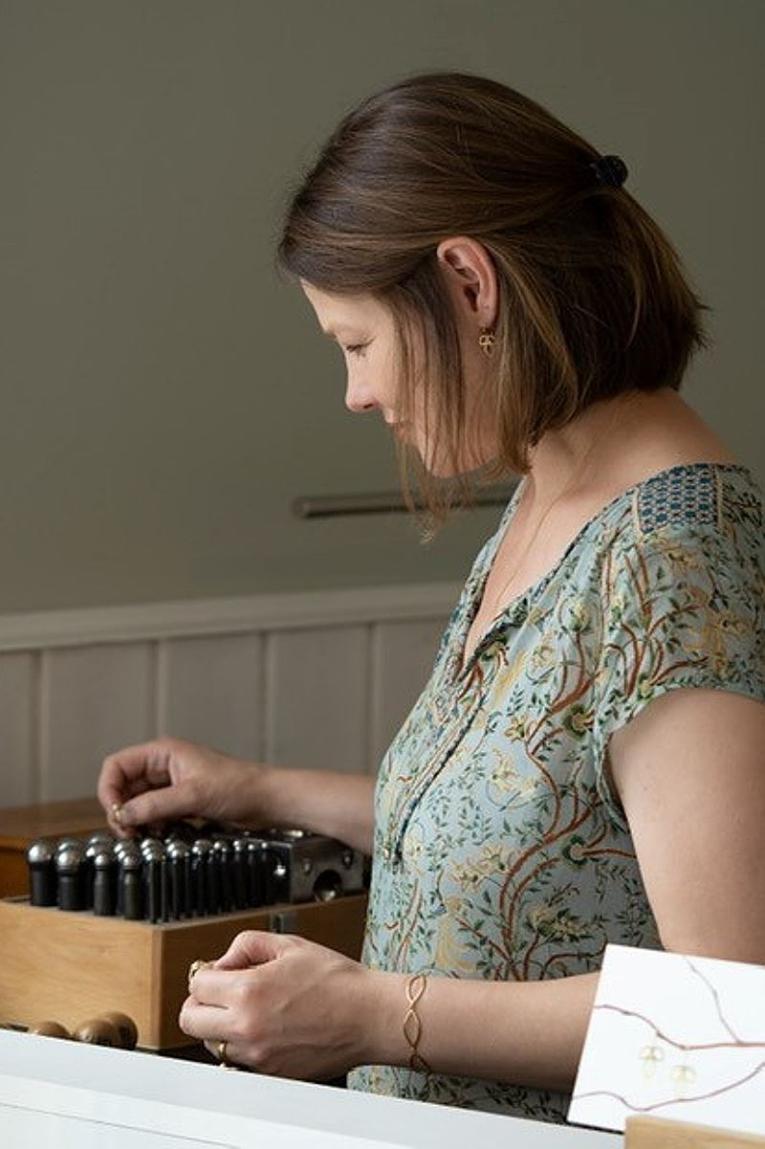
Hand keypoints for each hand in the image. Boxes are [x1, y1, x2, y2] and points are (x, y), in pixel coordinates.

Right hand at [97, 736, 268, 837]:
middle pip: (124, 787)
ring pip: (138, 803)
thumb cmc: (239, 786)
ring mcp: (172, 785)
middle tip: (129, 832)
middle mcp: (164, 766)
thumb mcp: (193, 795)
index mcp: (163, 752)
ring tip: (145, 834)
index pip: (117, 766)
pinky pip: (154, 814)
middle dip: (122, 810)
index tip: (116, 814)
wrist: (266, 800)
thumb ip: (155, 805)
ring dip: (137, 820)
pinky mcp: (181, 802)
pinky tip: (162, 834)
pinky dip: (152, 825)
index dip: (109, 790)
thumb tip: (123, 816)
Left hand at [180, 931, 389, 1079]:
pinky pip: (236, 1061)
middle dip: (200, 1002)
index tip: (219, 971)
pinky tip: (263, 1027)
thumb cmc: (337, 981)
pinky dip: (241, 1045)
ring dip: (218, 1025)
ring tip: (246, 1009)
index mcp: (248, 992)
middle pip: (190, 1020)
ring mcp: (256, 1056)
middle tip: (219, 992)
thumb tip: (224, 962)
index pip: (197, 985)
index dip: (207, 972)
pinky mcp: (269, 1073)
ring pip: (210, 1044)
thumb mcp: (289, 945)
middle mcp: (246, 1028)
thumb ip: (246, 945)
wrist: (368, 1016)